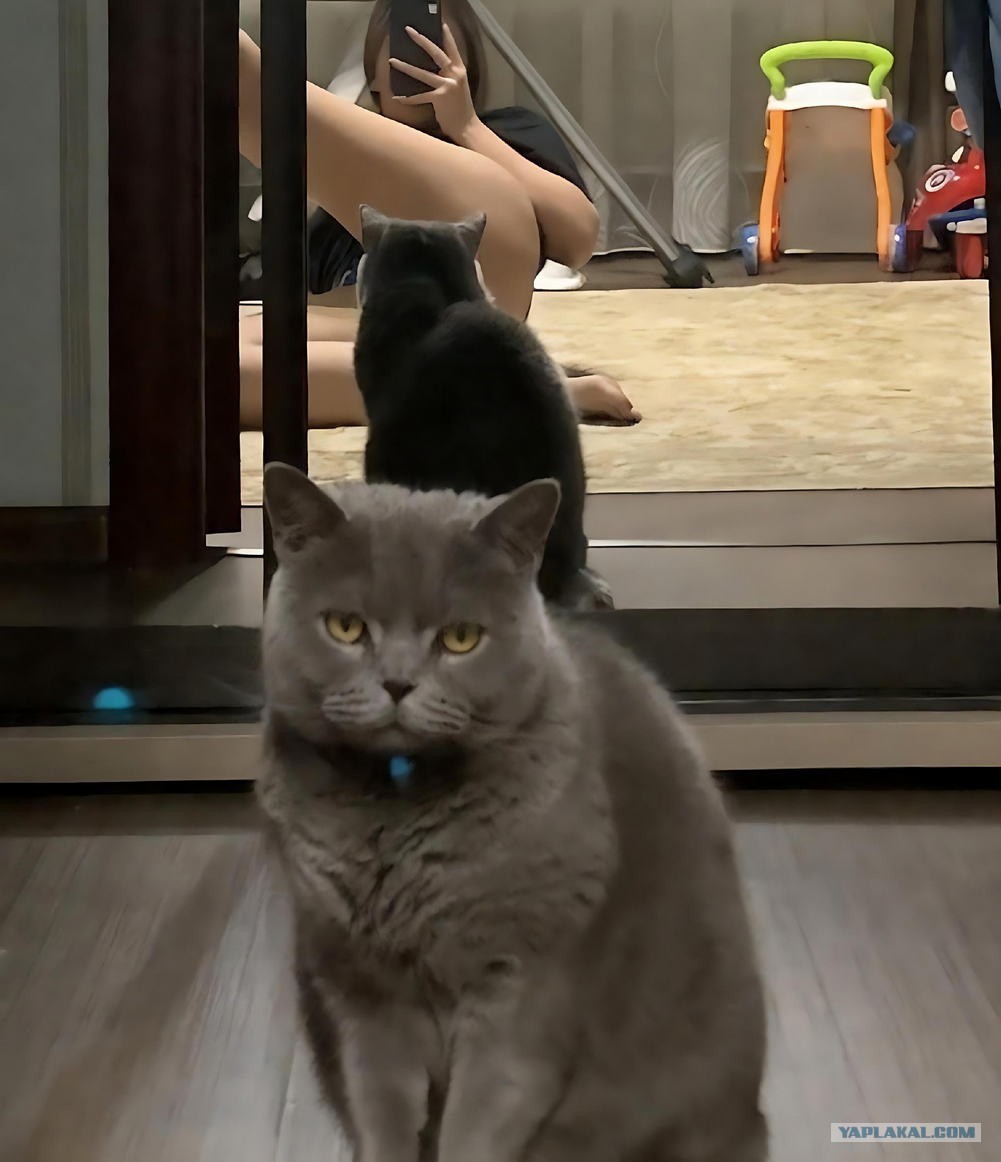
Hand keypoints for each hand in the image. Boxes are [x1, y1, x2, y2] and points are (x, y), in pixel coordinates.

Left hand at [390, 24, 479, 141]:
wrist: (467, 127)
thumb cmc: (461, 109)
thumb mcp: (458, 88)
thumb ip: (448, 77)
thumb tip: (434, 71)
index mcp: (460, 71)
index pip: (452, 49)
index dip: (447, 36)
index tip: (440, 24)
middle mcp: (454, 75)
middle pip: (436, 53)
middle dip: (421, 41)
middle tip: (409, 31)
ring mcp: (447, 86)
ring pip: (423, 73)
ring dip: (406, 67)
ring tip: (393, 61)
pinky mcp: (440, 98)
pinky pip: (420, 96)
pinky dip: (408, 99)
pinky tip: (397, 97)